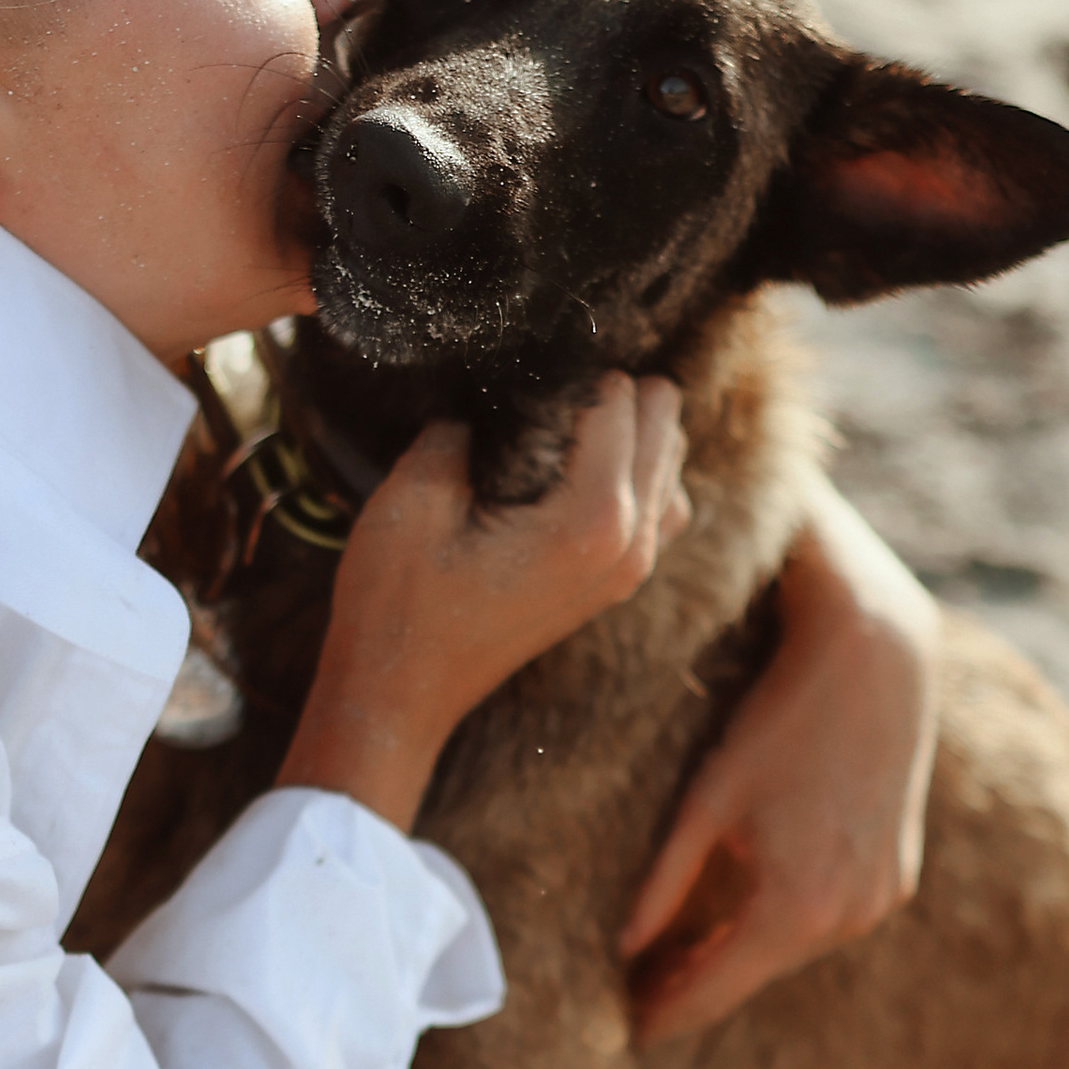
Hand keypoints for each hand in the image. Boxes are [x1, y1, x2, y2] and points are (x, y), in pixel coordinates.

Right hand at [279, 376, 688, 830]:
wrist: (399, 697)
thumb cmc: (398, 605)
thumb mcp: (412, 500)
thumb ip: (460, 429)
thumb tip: (491, 391)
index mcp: (590, 522)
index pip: (618, 401)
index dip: (569, 371)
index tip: (523, 377)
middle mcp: (631, 545)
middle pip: (661, 421)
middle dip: (609, 394)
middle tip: (541, 394)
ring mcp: (631, 569)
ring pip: (670, 459)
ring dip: (626, 430)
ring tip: (556, 426)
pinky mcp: (616, 582)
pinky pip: (658, 503)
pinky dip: (631, 472)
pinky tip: (571, 468)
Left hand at [621, 479, 938, 1044]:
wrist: (878, 660)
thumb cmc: (778, 721)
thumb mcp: (706, 802)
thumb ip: (664, 883)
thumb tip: (623, 949)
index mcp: (794, 907)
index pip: (712, 992)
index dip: (662, 1015)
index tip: (619, 1035)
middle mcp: (846, 918)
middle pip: (751, 977)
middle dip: (693, 988)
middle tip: (630, 999)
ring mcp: (878, 902)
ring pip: (788, 952)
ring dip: (736, 958)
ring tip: (671, 966)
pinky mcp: (894, 880)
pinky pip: (824, 922)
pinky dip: (779, 926)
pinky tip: (735, 920)